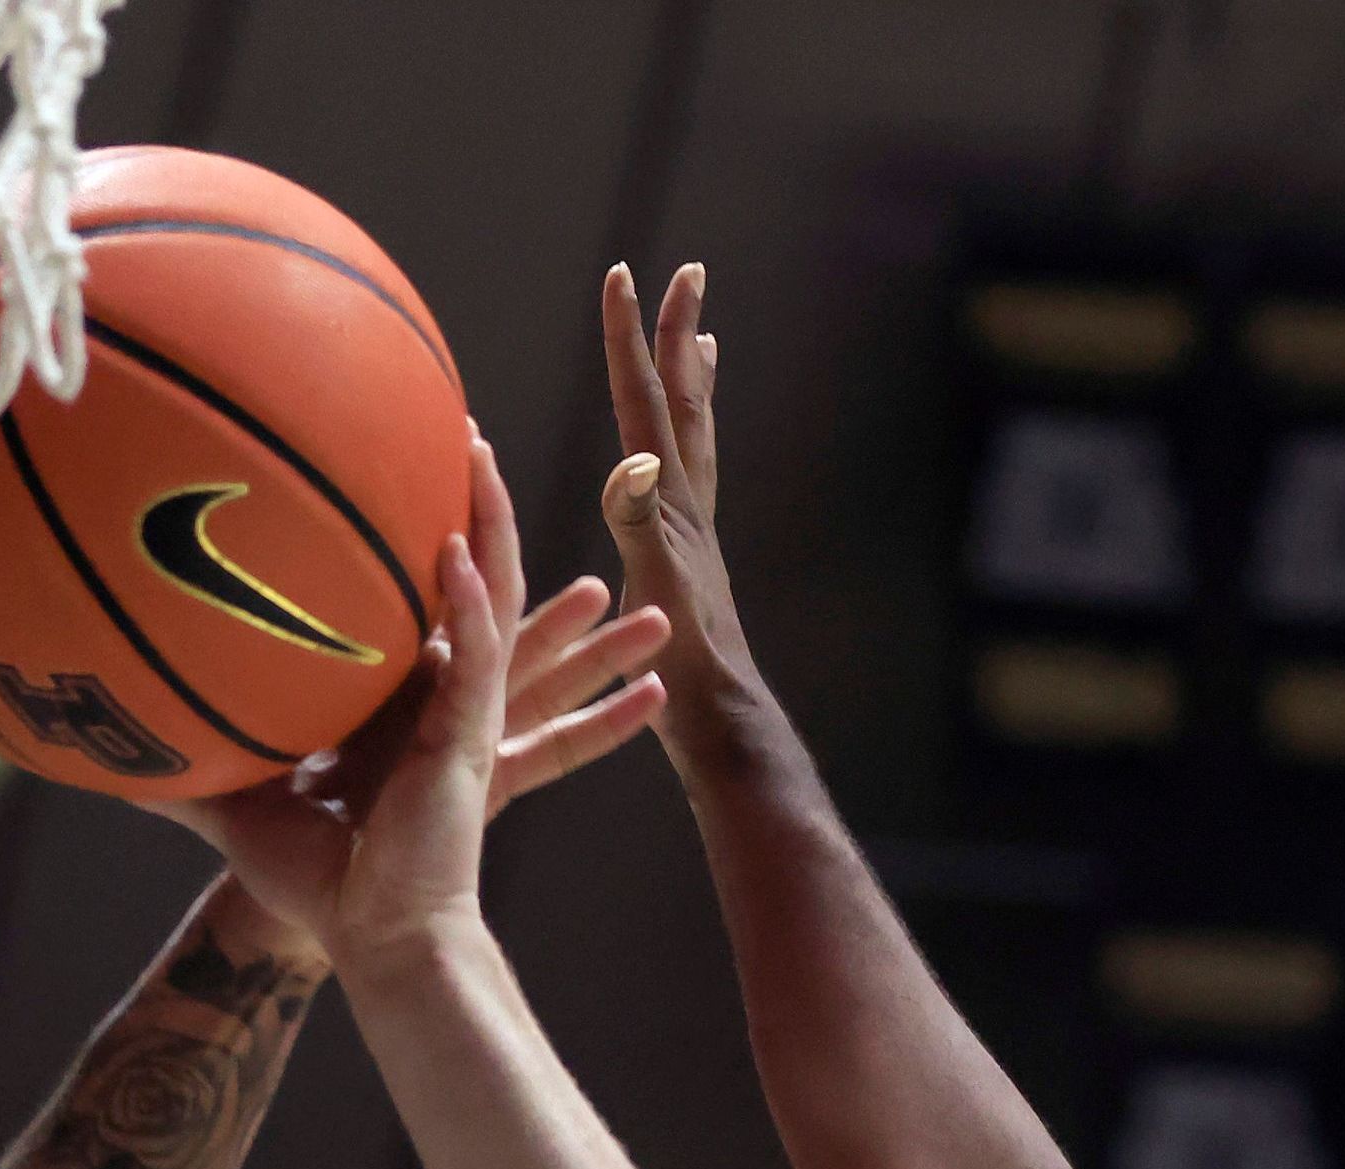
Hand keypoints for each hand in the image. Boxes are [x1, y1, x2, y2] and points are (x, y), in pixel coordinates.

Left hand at [168, 436, 612, 969]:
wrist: (372, 939)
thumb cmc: (320, 881)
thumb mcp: (238, 811)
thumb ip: (185, 777)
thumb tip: (104, 764)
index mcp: (394, 696)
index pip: (411, 598)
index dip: (414, 533)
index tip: (396, 463)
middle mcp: (434, 690)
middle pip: (468, 574)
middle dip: (472, 502)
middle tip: (459, 427)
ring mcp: (457, 710)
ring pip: (490, 596)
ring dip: (490, 524)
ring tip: (479, 456)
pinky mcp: (466, 741)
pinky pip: (473, 658)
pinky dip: (466, 606)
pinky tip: (451, 555)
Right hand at [599, 262, 750, 718]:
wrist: (719, 718)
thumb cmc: (680, 666)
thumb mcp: (652, 591)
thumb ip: (640, 526)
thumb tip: (634, 461)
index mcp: (669, 503)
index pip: (644, 404)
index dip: (630, 339)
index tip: (625, 275)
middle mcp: (686, 504)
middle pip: (682, 400)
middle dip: (676, 334)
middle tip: (687, 274)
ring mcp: (691, 529)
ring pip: (693, 435)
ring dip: (690, 382)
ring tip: (700, 342)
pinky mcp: (686, 558)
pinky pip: (684, 479)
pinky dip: (680, 445)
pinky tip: (666, 461)